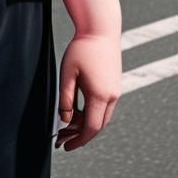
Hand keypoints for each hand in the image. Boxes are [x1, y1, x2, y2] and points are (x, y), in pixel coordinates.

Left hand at [54, 32, 120, 150]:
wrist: (101, 30)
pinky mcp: (115, 85)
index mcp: (100, 96)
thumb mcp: (68, 72)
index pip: (91, 129)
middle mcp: (112, 97)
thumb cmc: (82, 49)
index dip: (78, 140)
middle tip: (61, 139)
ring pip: (102, 117)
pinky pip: (104, 107)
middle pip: (97, 126)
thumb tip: (65, 120)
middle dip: (79, 135)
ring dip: (85, 125)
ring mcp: (115, 91)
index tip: (65, 146)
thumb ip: (66, 98)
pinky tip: (78, 112)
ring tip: (67, 126)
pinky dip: (92, 114)